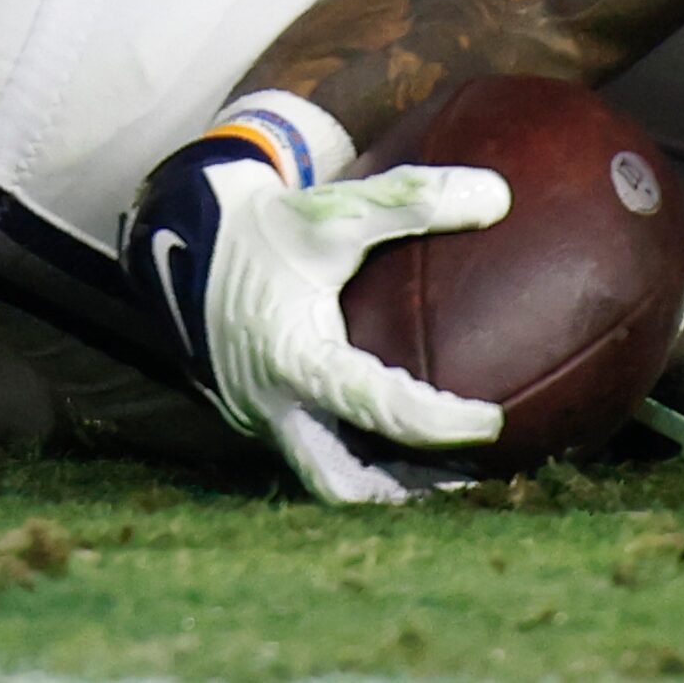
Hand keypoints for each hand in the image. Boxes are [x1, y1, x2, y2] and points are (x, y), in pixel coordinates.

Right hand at [125, 138, 510, 502]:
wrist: (185, 238)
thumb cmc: (270, 226)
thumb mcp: (336, 210)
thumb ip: (413, 201)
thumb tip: (498, 197)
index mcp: (292, 358)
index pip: (374, 407)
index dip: (437, 422)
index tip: (493, 422)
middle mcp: (270, 404)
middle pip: (341, 479)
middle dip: (407, 487)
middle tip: (473, 474)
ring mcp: (260, 418)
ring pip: (326, 475)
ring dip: (385, 481)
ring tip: (454, 472)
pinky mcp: (261, 416)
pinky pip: (315, 452)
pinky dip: (362, 457)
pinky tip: (408, 443)